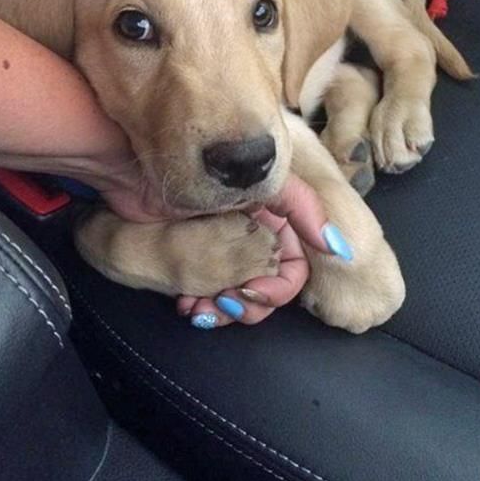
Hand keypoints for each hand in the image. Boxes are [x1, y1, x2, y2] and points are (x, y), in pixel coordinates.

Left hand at [175, 175, 343, 327]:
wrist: (140, 171)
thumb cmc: (200, 169)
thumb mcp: (261, 182)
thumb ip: (303, 208)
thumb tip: (339, 248)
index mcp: (272, 222)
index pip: (293, 268)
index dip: (278, 288)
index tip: (253, 291)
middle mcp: (251, 240)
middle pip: (266, 289)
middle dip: (249, 305)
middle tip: (225, 304)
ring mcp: (222, 253)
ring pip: (238, 298)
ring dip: (224, 312)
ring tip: (200, 310)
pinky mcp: (194, 265)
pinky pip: (208, 298)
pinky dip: (203, 308)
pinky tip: (187, 307)